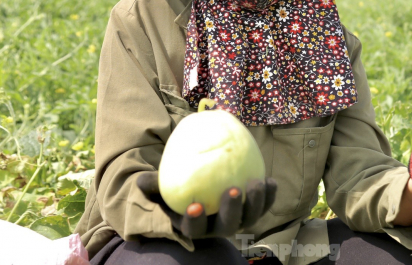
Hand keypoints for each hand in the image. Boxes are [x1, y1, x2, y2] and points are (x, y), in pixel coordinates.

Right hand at [136, 172, 277, 238]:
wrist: (197, 188)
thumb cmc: (175, 190)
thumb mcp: (161, 188)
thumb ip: (153, 186)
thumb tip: (141, 180)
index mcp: (194, 226)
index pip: (194, 229)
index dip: (195, 220)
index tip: (195, 205)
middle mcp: (217, 228)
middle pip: (228, 226)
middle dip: (232, 211)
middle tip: (234, 190)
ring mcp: (237, 220)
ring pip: (250, 218)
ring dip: (256, 203)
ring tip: (257, 183)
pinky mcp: (252, 210)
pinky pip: (264, 205)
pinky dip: (269, 196)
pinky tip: (270, 181)